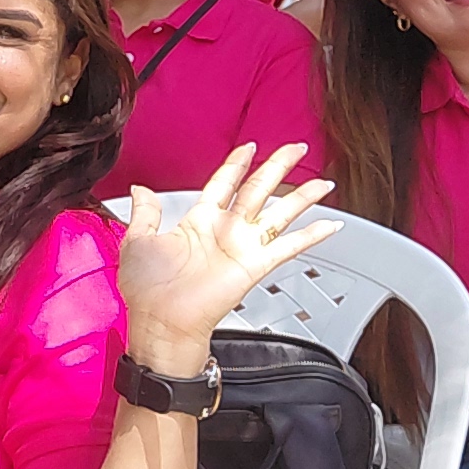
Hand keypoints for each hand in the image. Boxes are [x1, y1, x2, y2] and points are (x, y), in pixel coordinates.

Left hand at [115, 143, 337, 369]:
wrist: (160, 320)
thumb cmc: (147, 289)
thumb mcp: (138, 240)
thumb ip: (145, 212)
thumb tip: (140, 189)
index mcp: (198, 221)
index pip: (224, 183)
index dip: (237, 163)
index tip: (250, 147)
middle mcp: (224, 231)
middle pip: (258, 189)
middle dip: (278, 167)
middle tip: (296, 149)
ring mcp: (242, 246)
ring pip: (279, 212)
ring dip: (302, 196)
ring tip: (322, 182)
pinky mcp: (255, 265)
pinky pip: (288, 246)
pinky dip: (311, 236)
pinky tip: (330, 225)